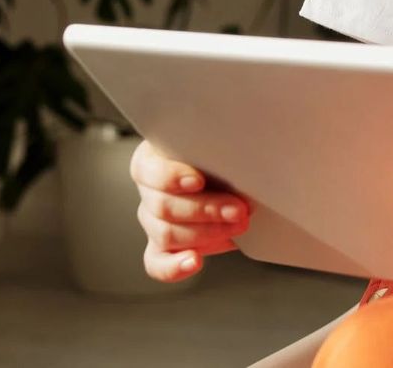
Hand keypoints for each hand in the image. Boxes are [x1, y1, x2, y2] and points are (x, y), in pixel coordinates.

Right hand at [129, 138, 251, 281]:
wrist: (237, 173)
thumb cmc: (226, 147)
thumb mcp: (222, 135)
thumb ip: (224, 134)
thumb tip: (245, 124)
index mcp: (153, 157)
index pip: (148, 170)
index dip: (171, 177)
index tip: (199, 181)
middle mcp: (149, 190)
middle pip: (163, 206)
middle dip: (206, 209)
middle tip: (240, 209)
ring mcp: (153, 221)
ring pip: (166, 233)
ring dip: (206, 233)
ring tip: (239, 226)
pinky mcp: (163, 247)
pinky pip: (157, 263)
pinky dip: (174, 267)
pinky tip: (194, 262)